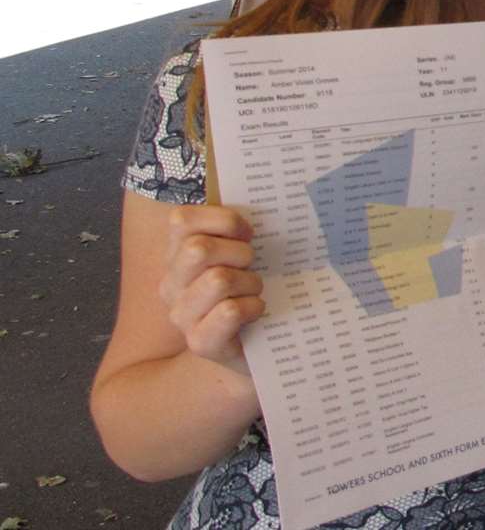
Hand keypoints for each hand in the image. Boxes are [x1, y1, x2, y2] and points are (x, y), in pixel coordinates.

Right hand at [157, 205, 263, 372]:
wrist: (255, 347)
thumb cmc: (249, 290)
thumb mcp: (241, 254)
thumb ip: (237, 227)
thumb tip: (263, 187)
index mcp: (176, 256)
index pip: (182, 220)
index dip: (223, 221)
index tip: (247, 233)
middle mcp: (171, 284)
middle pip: (198, 249)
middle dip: (239, 253)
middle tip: (252, 266)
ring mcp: (181, 315)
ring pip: (218, 279)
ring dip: (250, 283)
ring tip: (254, 291)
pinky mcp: (200, 342)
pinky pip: (229, 311)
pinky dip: (253, 307)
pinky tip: (257, 311)